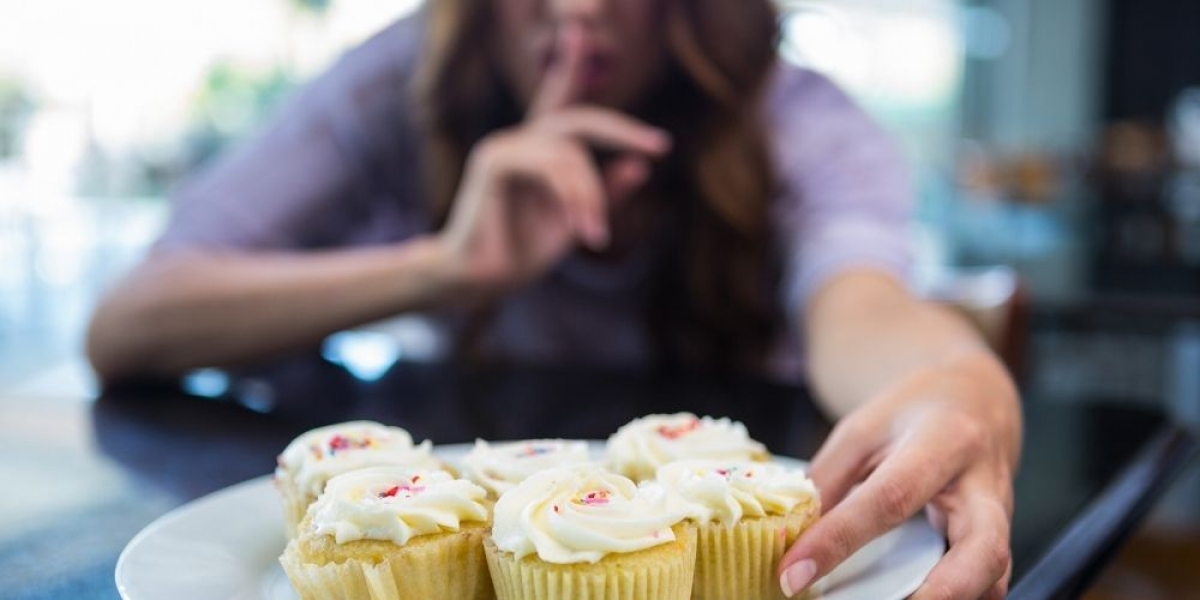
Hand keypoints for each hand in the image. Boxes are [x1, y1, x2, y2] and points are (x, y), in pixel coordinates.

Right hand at [435, 26, 668, 300]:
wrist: (482, 280)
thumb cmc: (524, 251)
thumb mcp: (577, 220)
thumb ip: (606, 194)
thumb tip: (641, 165)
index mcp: (537, 150)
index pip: (558, 98)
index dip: (571, 65)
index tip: (581, 30)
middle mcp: (519, 140)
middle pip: (578, 120)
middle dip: (621, 129)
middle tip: (658, 146)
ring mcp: (502, 146)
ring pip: (570, 154)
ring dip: (590, 196)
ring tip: (595, 235)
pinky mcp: (493, 161)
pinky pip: (550, 166)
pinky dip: (573, 197)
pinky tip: (579, 230)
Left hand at [779, 353, 1021, 598]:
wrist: (973, 397)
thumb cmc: (912, 413)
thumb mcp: (861, 430)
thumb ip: (828, 480)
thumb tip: (792, 537)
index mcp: (942, 440)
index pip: (889, 498)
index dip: (839, 540)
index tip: (793, 573)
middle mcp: (983, 483)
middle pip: (980, 549)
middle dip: (937, 594)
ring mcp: (1001, 515)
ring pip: (995, 574)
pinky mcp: (1001, 538)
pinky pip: (990, 581)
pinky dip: (956, 598)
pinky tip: (914, 598)